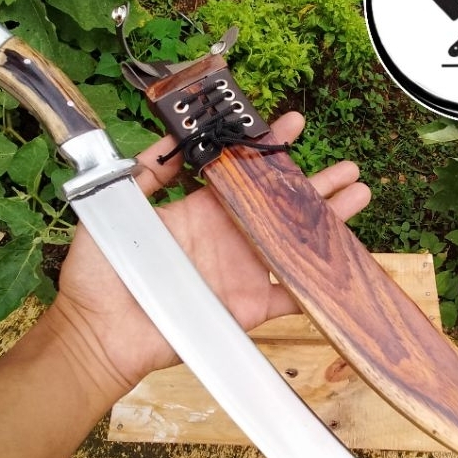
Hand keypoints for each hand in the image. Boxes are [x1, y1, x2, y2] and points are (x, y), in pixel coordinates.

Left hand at [49, 112, 370, 392]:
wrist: (98, 333)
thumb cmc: (100, 271)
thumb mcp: (117, 206)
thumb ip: (147, 171)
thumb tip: (174, 133)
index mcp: (202, 211)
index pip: (244, 174)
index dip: (269, 149)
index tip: (293, 124)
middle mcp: (229, 238)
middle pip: (281, 207)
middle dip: (316, 185)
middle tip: (349, 168)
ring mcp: (241, 273)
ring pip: (295, 244)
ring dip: (328, 223)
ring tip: (360, 197)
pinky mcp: (247, 308)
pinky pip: (289, 295)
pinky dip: (317, 285)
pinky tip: (346, 265)